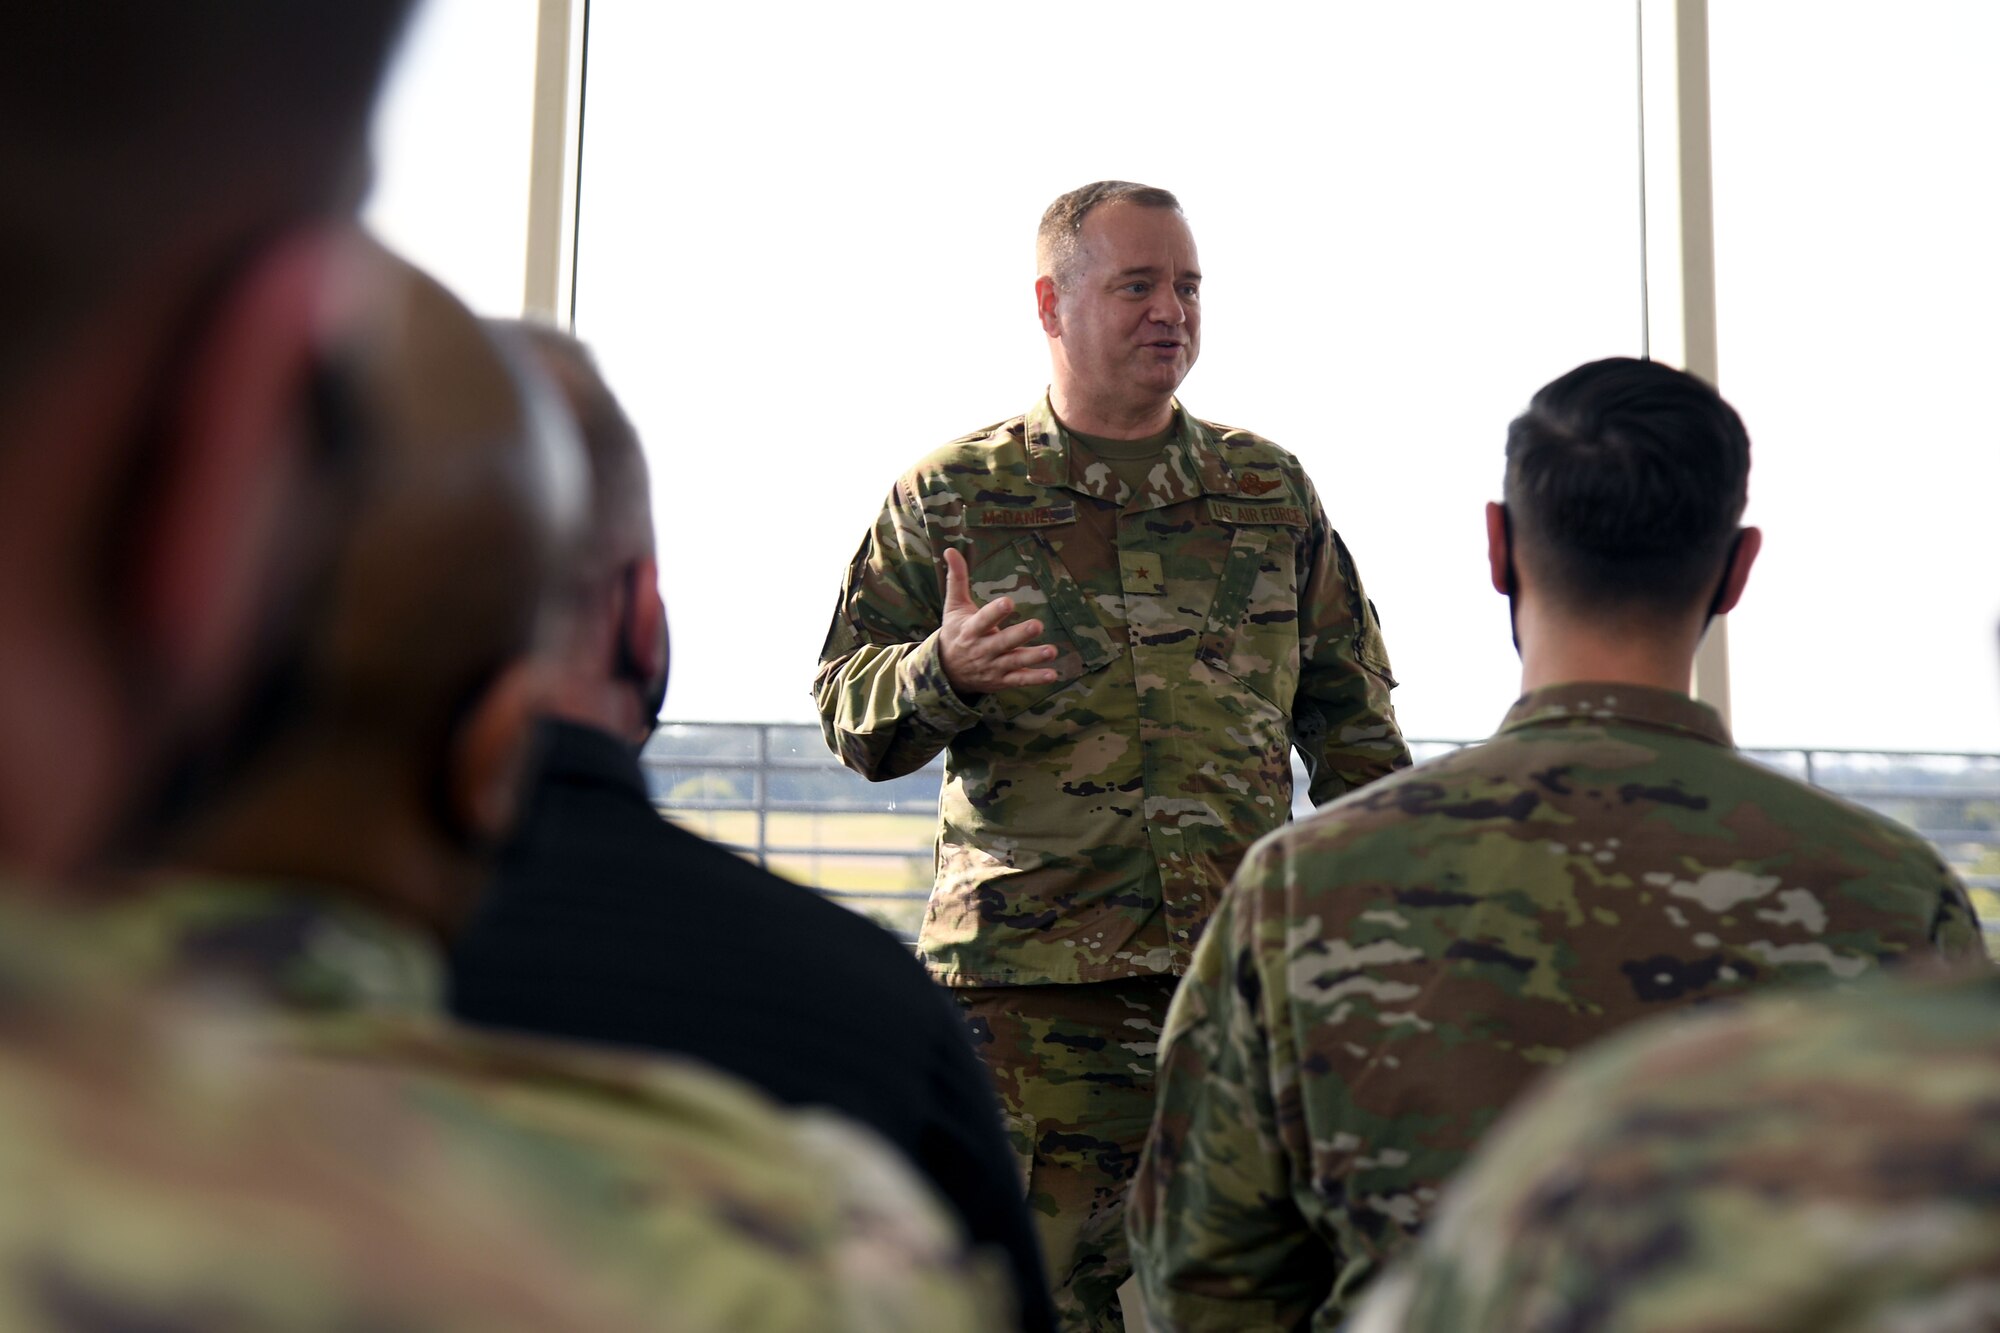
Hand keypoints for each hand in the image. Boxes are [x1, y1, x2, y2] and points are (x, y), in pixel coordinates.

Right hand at [938, 546, 1059, 696]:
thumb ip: (957, 579)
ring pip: (1014, 662)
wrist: (946, 672)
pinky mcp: (1001, 680)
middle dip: (1019, 635)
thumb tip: (950, 549)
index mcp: (970, 630)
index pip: (982, 620)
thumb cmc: (955, 633)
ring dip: (1033, 657)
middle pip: (1002, 642)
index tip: (1008, 602)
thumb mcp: (954, 606)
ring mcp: (992, 666)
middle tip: (1037, 625)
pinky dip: (1035, 679)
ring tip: (1052, 651)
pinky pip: (1019, 680)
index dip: (994, 612)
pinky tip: (1052, 674)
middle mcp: (981, 650)